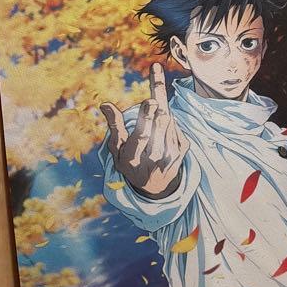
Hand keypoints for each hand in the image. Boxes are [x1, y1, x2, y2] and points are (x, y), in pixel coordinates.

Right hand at [101, 62, 189, 196]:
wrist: (153, 186)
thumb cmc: (131, 160)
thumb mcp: (118, 148)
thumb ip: (115, 126)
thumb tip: (105, 104)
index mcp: (131, 160)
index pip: (140, 136)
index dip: (145, 118)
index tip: (150, 101)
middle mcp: (151, 162)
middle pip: (157, 130)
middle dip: (157, 113)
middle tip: (154, 101)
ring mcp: (168, 161)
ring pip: (169, 128)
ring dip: (163, 117)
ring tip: (157, 113)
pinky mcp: (180, 157)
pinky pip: (178, 132)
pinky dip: (172, 125)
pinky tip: (165, 127)